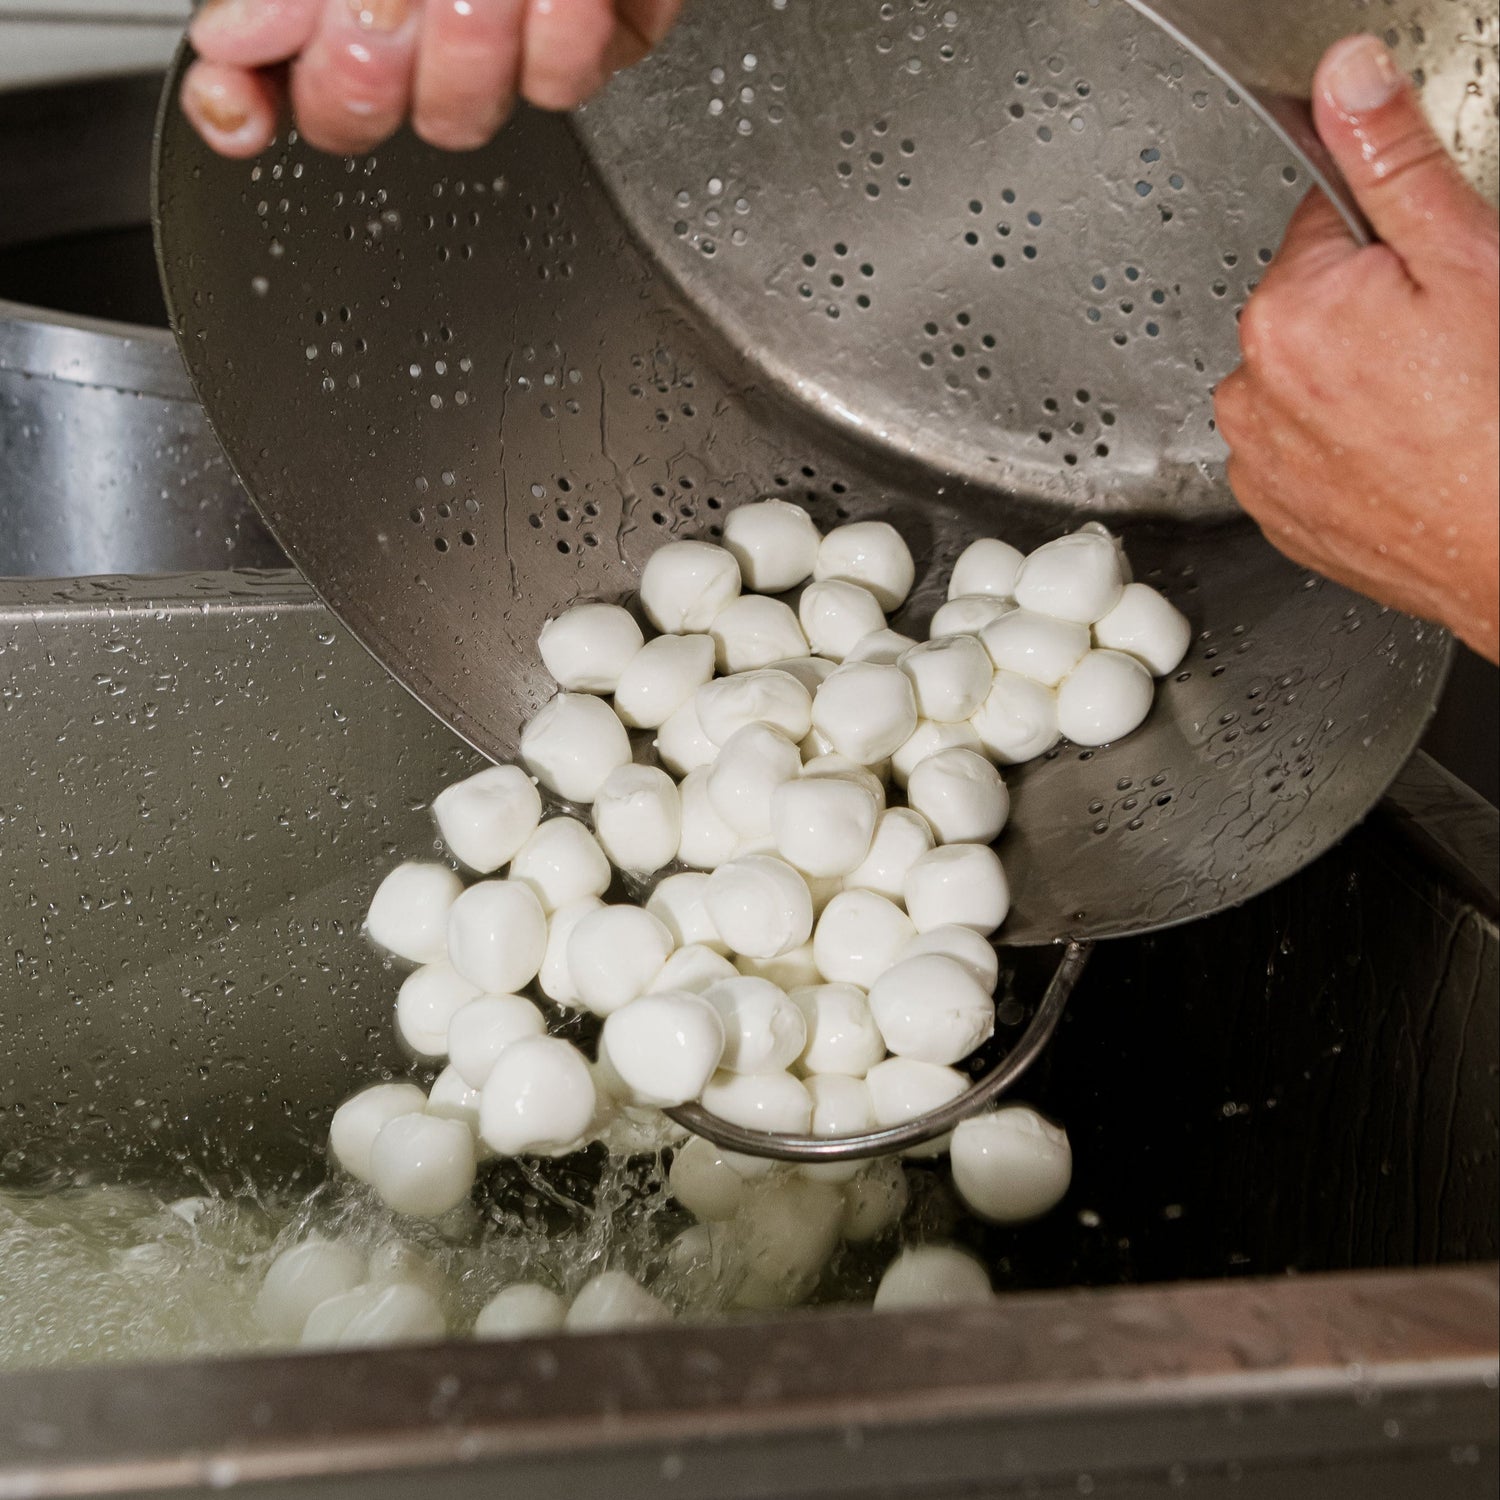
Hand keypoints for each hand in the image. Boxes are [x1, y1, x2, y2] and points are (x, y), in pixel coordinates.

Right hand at [179, 0, 681, 158]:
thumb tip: (230, 44)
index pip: (265, 69)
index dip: (246, 98)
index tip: (244, 103)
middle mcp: (413, 12)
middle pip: (353, 116)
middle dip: (365, 60)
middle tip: (389, 2)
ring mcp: (504, 40)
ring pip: (456, 116)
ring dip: (468, 43)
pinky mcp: (597, 42)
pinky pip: (558, 87)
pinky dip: (561, 35)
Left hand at [1215, 35, 1498, 664]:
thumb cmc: (1499, 418)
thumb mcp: (1463, 256)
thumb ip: (1391, 160)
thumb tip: (1345, 76)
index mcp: (1282, 313)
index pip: (1321, 228)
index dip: (1387, 242)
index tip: (1427, 278)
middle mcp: (1249, 390)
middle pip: (1309, 310)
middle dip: (1368, 315)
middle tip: (1441, 353)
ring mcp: (1260, 462)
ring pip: (1306, 384)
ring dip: (1353, 385)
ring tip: (1426, 410)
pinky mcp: (1279, 515)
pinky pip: (1304, 454)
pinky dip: (1343, 448)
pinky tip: (1400, 455)